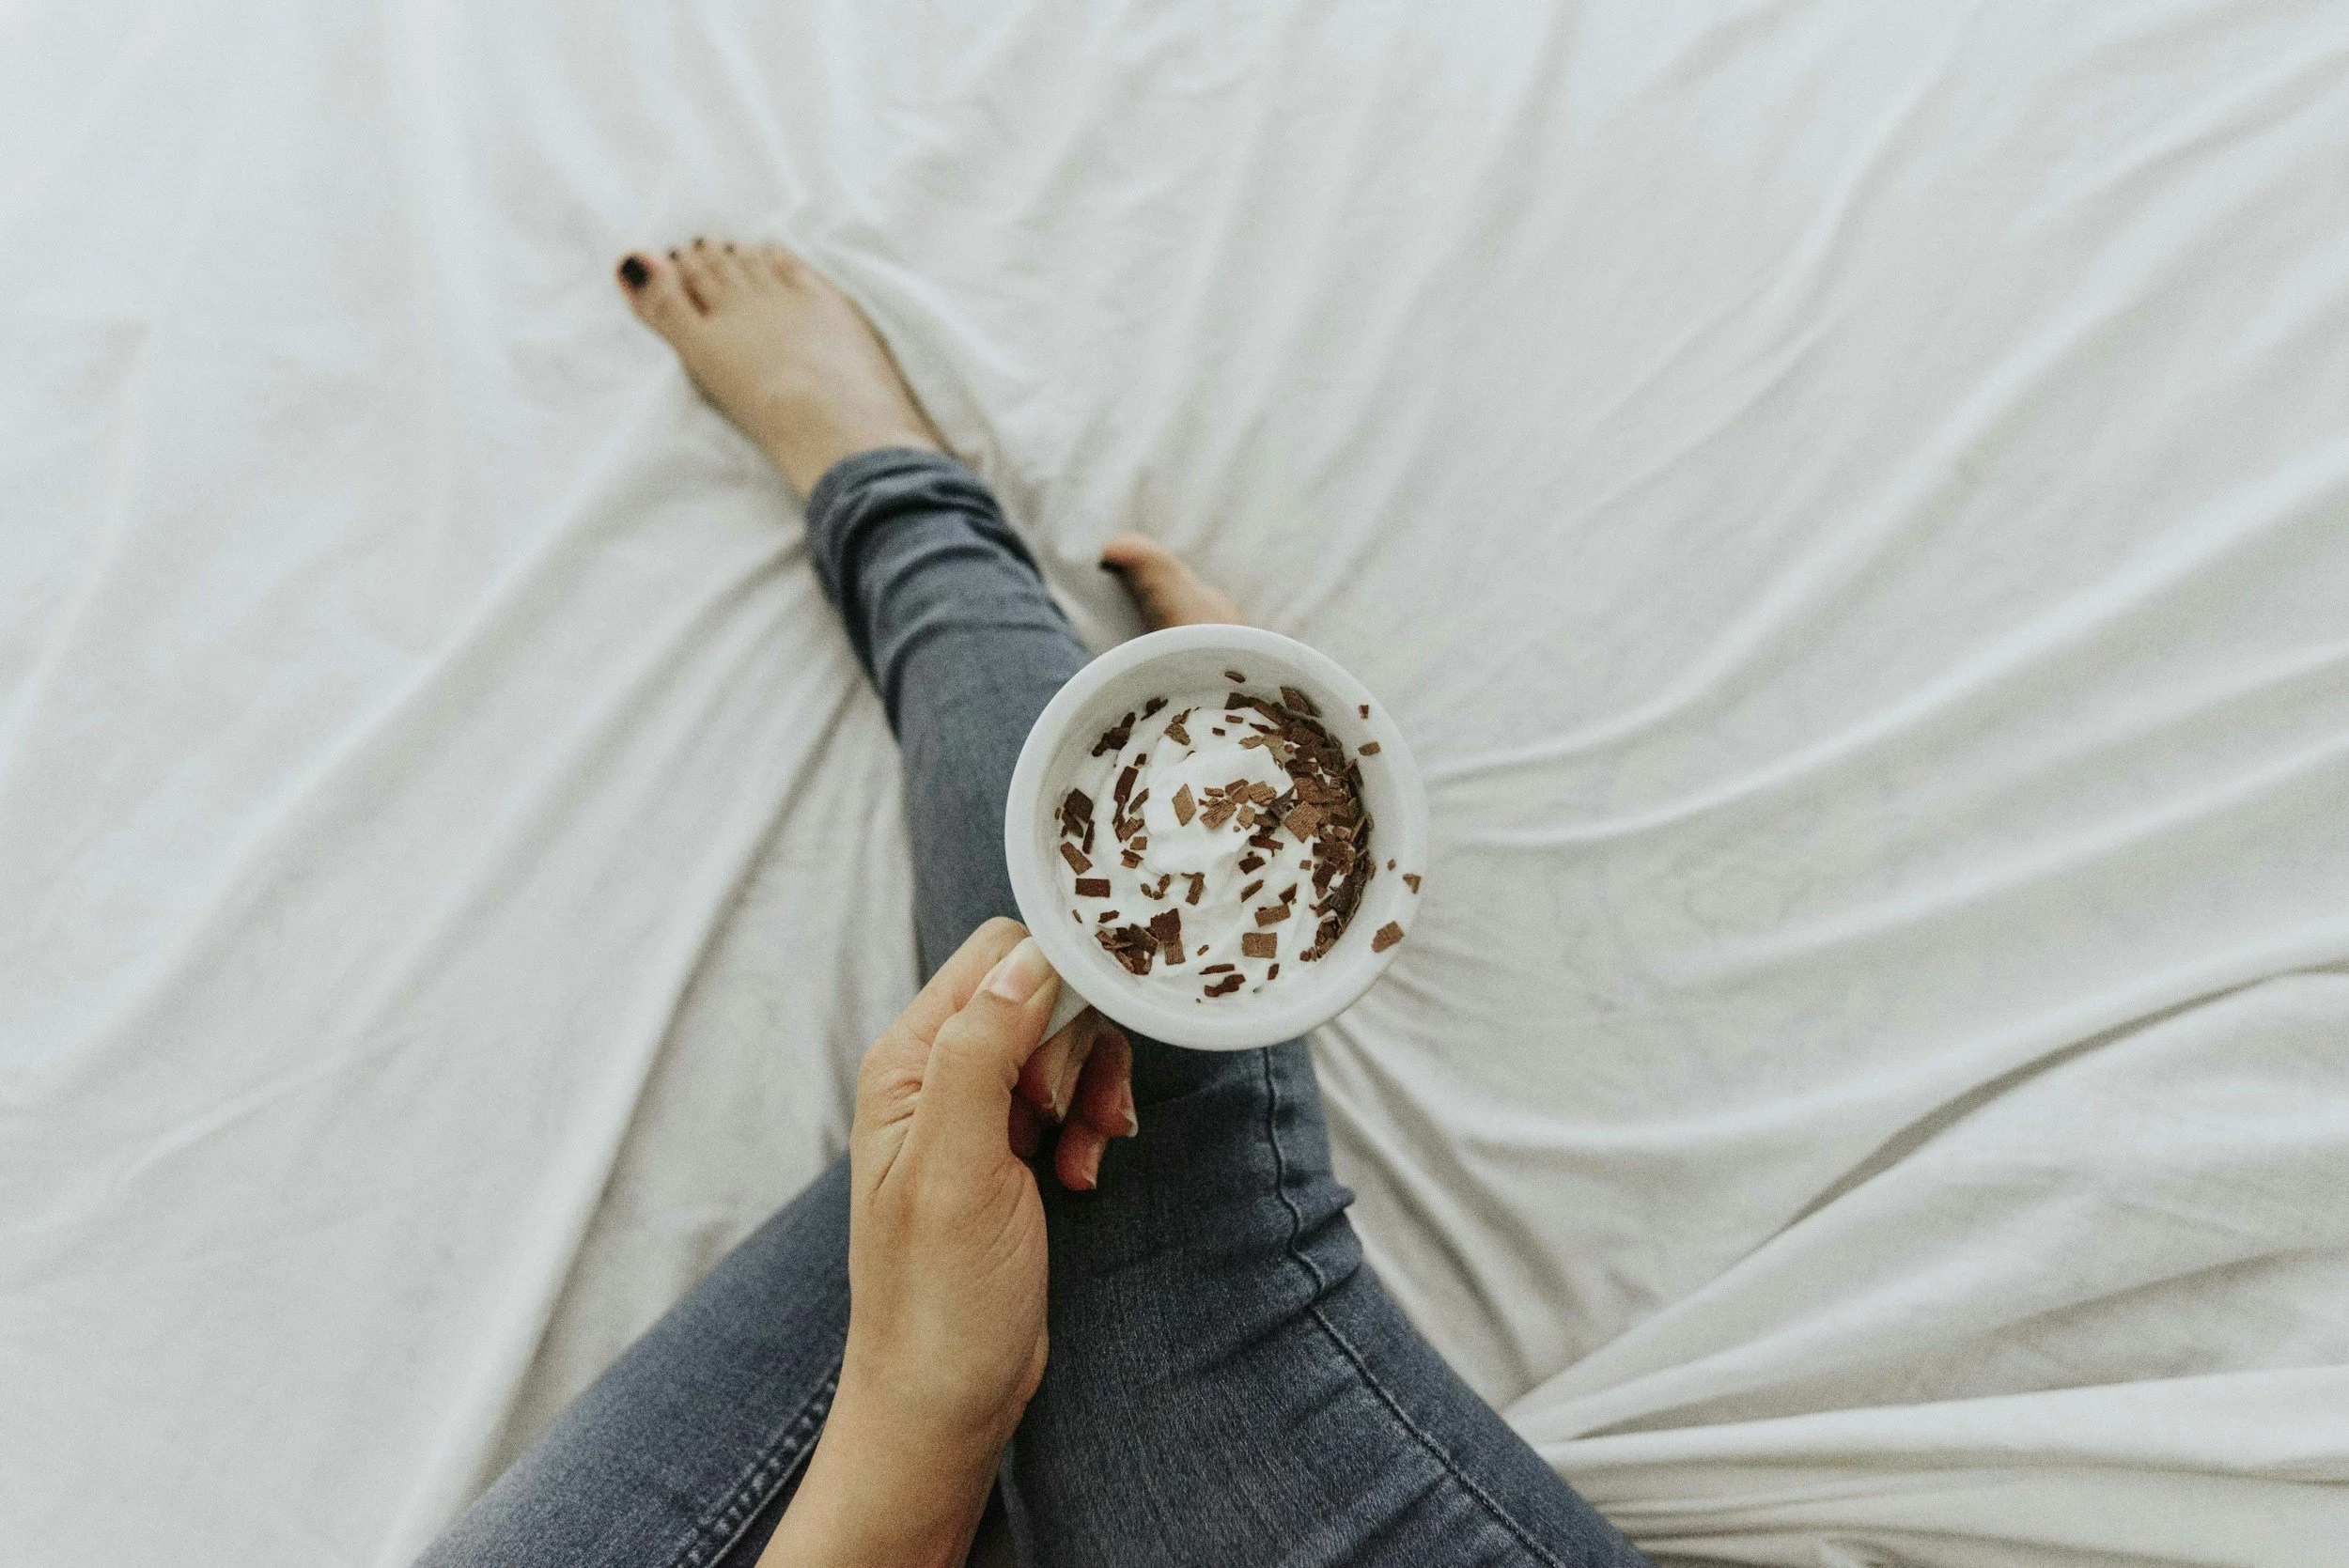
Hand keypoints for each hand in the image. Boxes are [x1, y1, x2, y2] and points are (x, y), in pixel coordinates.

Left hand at [760, 919, 1132, 1567]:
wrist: (943, 1401)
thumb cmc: (936, 1302)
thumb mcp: (957, 1169)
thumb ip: (981, 1054)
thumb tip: (1028, 960)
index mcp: (907, 1060)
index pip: (997, 955)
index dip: (1058, 985)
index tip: (1081, 1052)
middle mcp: (935, 1071)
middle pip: (1041, 992)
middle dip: (1081, 1047)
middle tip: (1075, 1117)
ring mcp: (974, 1110)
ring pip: (1065, 1043)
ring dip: (1092, 1089)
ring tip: (1086, 1151)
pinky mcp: (1009, 1147)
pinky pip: (1070, 1095)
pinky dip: (1090, 1124)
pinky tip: (1082, 1172)